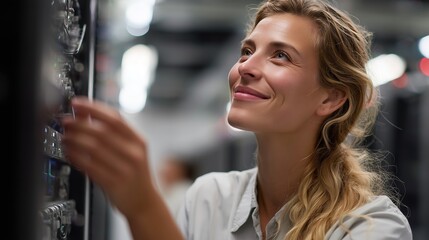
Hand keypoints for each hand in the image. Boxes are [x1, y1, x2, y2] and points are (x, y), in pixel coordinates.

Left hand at [61, 96, 155, 217]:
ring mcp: (124, 168)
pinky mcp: (114, 183)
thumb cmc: (135, 174)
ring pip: (94, 148)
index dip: (93, 109)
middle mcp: (133, 153)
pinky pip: (90, 166)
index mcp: (139, 141)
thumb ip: (114, 133)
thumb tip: (86, 115)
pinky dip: (77, 157)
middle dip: (79, 124)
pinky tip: (69, 153)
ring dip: (75, 140)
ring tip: (65, 137)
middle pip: (102, 132)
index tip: (77, 104)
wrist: (144, 201)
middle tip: (66, 121)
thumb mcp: (133, 150)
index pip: (115, 118)